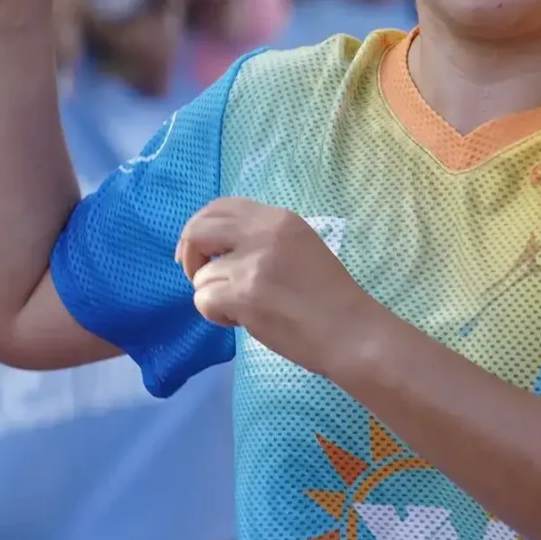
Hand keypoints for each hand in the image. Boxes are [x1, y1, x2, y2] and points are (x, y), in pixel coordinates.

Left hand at [175, 197, 381, 374]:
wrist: (351, 332)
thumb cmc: (330, 299)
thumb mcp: (300, 249)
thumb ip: (263, 240)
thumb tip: (215, 249)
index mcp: (279, 219)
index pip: (219, 207)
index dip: (200, 228)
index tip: (201, 253)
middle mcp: (263, 233)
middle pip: (198, 231)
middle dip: (189, 257)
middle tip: (201, 279)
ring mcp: (253, 264)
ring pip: (201, 277)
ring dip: (215, 296)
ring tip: (244, 309)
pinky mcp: (245, 295)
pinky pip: (204, 301)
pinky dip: (217, 315)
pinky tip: (242, 321)